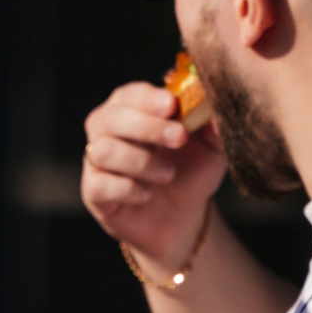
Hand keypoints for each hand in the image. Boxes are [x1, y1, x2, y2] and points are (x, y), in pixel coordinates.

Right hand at [82, 81, 224, 268]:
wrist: (183, 217)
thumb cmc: (191, 172)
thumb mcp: (211, 146)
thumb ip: (213, 123)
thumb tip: (218, 101)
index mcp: (133, 110)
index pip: (130, 95)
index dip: (148, 98)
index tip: (172, 105)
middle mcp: (108, 132)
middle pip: (109, 118)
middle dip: (145, 126)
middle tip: (179, 138)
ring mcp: (97, 162)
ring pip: (102, 151)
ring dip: (140, 161)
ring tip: (168, 175)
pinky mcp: (93, 192)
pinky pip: (98, 184)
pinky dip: (126, 189)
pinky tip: (147, 194)